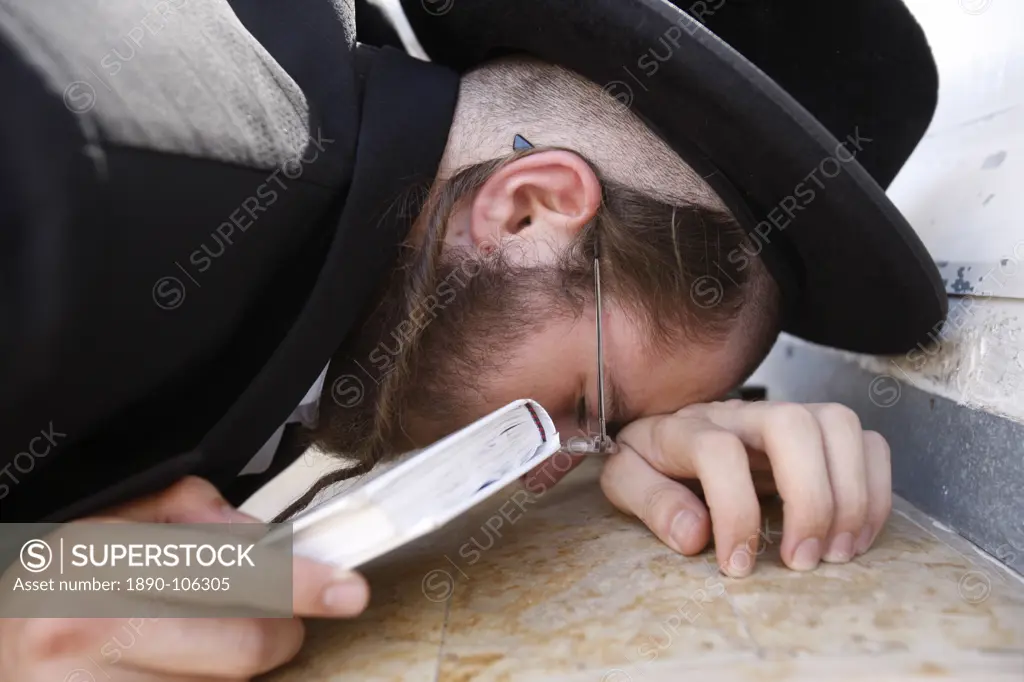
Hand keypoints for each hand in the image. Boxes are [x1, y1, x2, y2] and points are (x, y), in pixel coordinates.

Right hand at [0, 477, 369, 680]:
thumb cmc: (56, 592)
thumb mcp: (103, 525)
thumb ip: (186, 511)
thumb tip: (261, 537)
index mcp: (89, 558)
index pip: (225, 570)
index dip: (297, 581)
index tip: (345, 589)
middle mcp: (79, 631)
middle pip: (244, 646)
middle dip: (275, 633)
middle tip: (267, 620)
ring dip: (231, 673)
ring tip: (189, 649)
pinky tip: (174, 673)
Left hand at [598, 401, 891, 576]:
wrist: (665, 434)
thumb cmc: (650, 461)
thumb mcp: (625, 480)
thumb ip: (649, 500)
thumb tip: (694, 534)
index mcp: (686, 426)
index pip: (718, 451)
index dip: (733, 512)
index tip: (736, 566)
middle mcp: (742, 413)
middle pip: (794, 424)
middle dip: (809, 499)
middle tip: (801, 561)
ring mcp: (785, 417)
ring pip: (840, 424)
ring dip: (851, 495)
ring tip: (835, 553)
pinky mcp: (818, 434)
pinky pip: (867, 443)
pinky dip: (875, 491)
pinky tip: (854, 537)